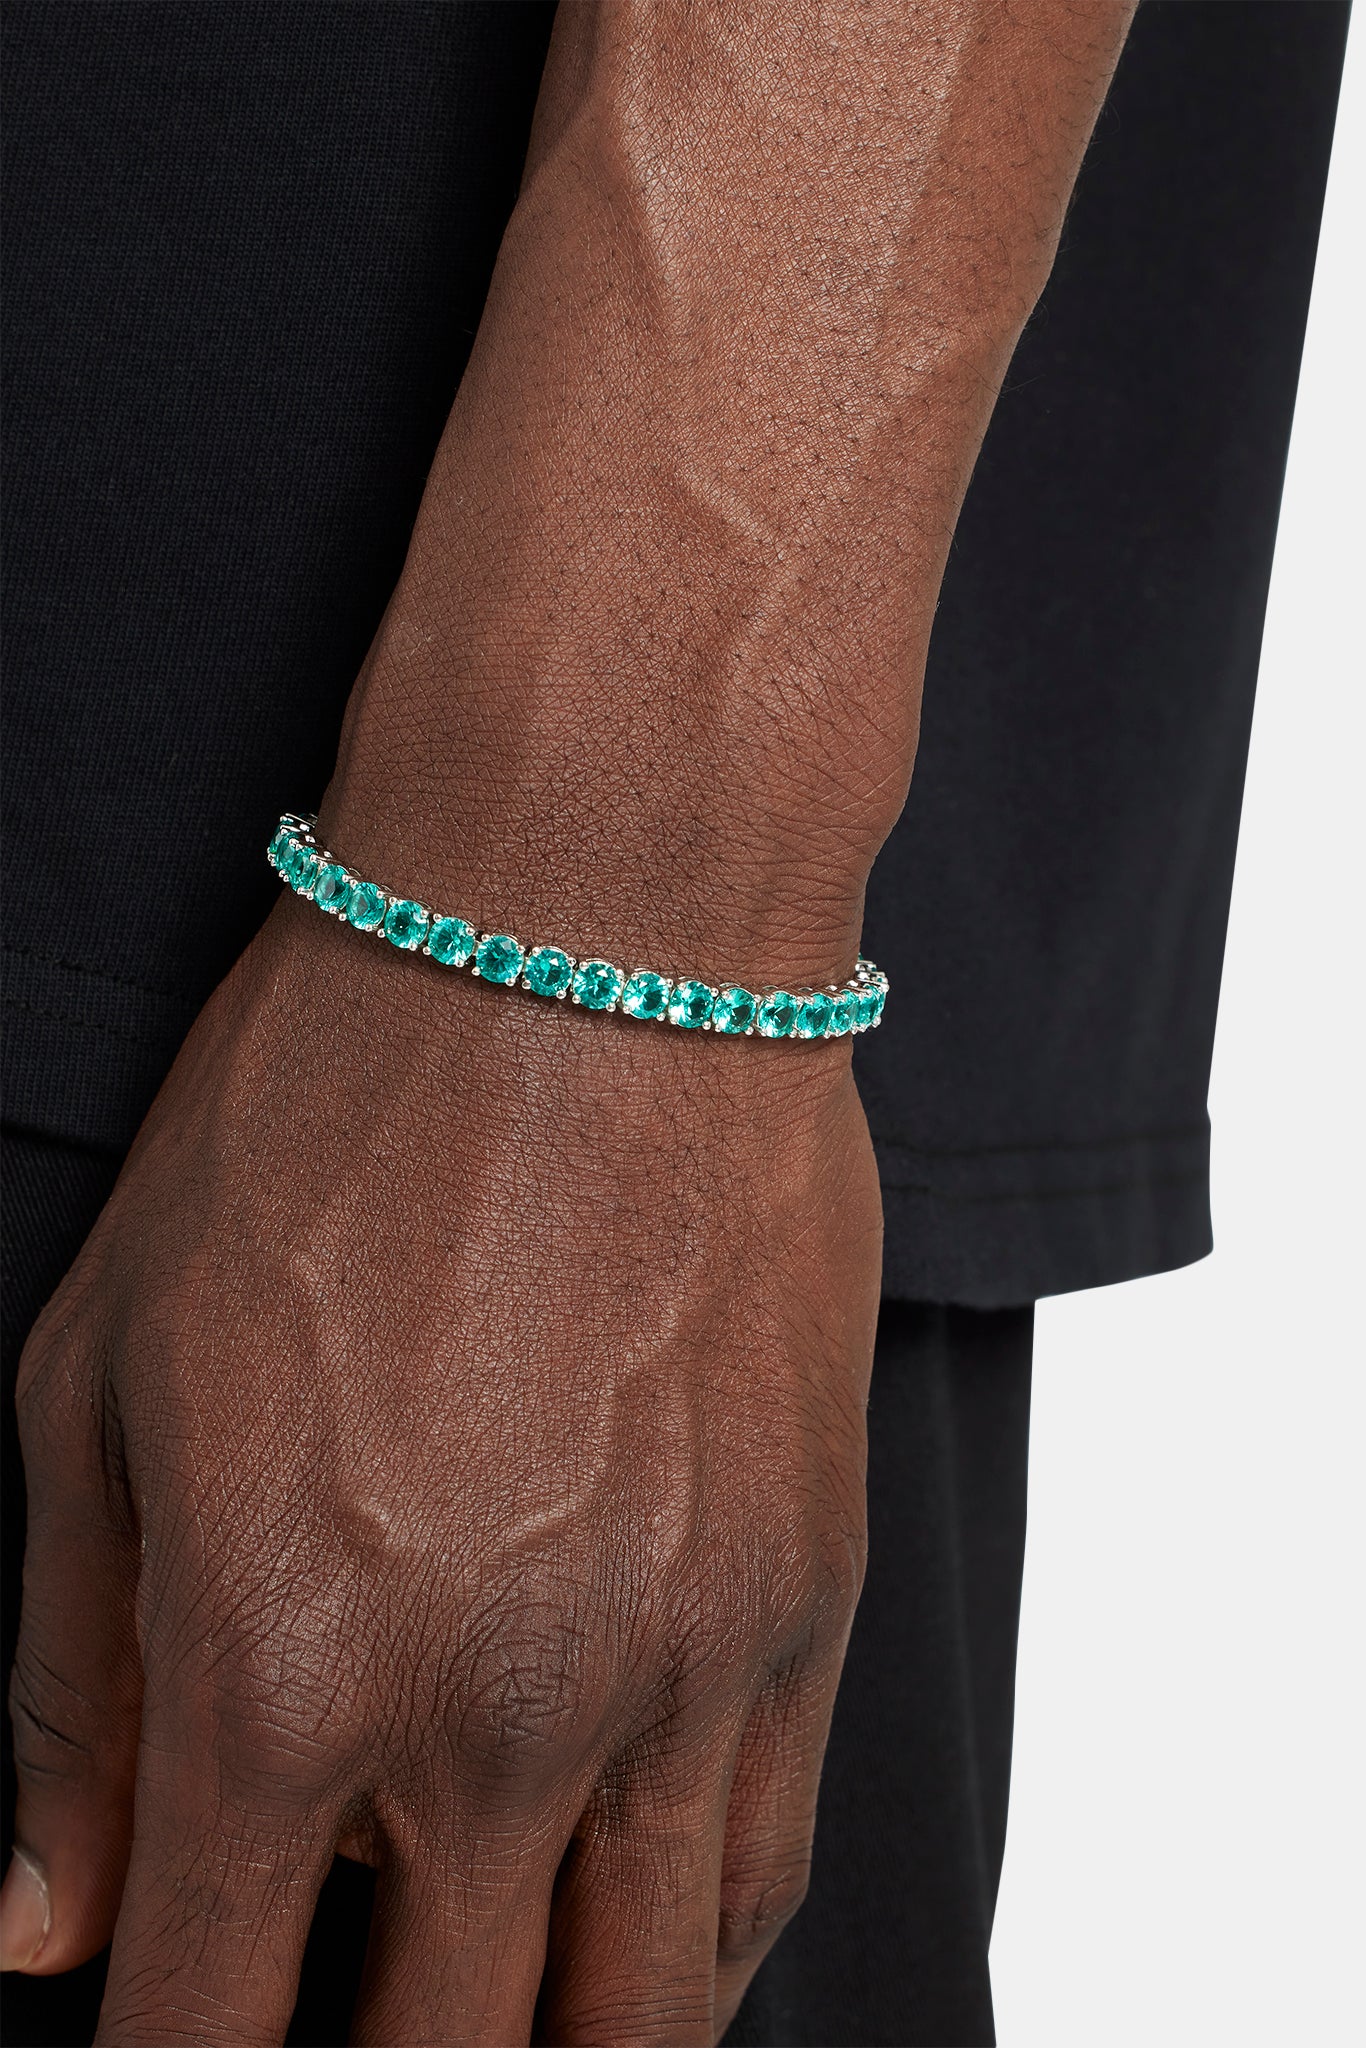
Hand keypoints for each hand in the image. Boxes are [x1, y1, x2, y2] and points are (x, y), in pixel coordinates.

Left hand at [5, 896, 881, 2043]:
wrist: (593, 946)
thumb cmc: (320, 1124)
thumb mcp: (99, 1380)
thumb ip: (71, 1687)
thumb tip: (47, 1927)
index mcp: (277, 1677)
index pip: (204, 2035)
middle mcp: (493, 1722)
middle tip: (337, 2015)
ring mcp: (679, 1670)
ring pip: (638, 2026)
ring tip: (484, 2005)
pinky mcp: (805, 1596)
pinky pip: (763, 1874)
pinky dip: (683, 1959)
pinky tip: (622, 1932)